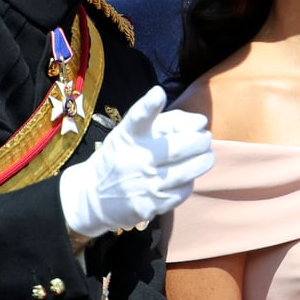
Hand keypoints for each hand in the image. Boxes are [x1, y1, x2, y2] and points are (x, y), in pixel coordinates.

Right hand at [59, 86, 212, 237]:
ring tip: (206, 155)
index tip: (158, 93)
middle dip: (200, 141)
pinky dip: (189, 182)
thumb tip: (201, 122)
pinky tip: (186, 177)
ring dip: (203, 161)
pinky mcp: (150, 206)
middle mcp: (134, 159)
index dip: (149, 105)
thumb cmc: (122, 157)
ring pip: (187, 171)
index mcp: (128, 136)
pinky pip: (182, 191)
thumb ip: (165, 122)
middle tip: (206, 138)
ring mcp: (143, 184)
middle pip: (178, 147)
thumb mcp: (131, 134)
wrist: (94, 197)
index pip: (138, 118)